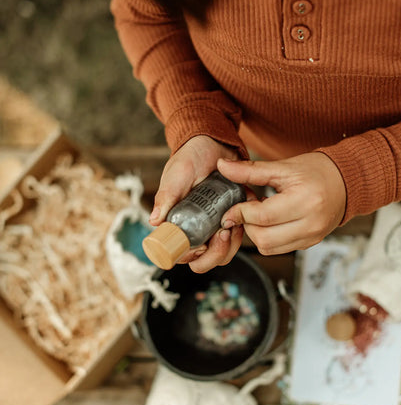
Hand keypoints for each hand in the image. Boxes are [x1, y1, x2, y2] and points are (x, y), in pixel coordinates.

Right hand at [149, 135, 243, 272]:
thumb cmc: (188, 160)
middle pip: (205, 259)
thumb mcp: (175, 177)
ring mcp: (215, 225)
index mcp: (178, 224)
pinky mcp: (233, 217)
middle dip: (214, 254)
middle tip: (220, 235)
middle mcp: (196, 229)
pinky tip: (241, 217)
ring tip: (231, 225)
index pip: (182, 254)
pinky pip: (240, 236)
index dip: (191, 256)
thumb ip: (166, 197)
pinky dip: (242, 231)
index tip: (201, 246)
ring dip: (230, 245)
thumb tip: (154, 221)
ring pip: (224, 252)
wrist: (212, 144)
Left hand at [218, 152, 345, 254]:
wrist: (346, 181)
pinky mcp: (310, 243)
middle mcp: (311, 224)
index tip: (230, 208)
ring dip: (255, 233)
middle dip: (247, 224)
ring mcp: (312, 237)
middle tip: (246, 208)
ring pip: (268, 248)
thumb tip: (222, 166)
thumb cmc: (316, 171)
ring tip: (258, 214)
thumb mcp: (283, 167)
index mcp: (306, 201)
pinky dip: (267, 238)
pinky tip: (269, 222)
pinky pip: (279, 249)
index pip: (263, 216)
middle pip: (263, 238)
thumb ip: (250, 170)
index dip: (240, 213)